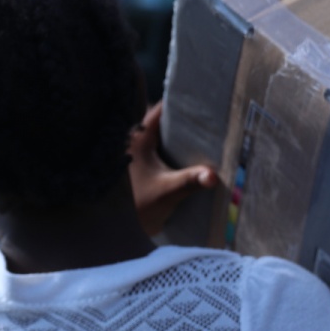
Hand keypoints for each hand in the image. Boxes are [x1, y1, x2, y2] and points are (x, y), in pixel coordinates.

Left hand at [129, 102, 217, 235]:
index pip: (161, 110)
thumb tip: (213, 176)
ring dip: (179, 138)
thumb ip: (190, 181)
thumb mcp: (167, 192)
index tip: (202, 103)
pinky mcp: (139, 166)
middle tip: (209, 122)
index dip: (181, 104)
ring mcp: (136, 153)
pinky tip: (191, 157)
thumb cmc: (136, 206)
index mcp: (138, 138)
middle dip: (184, 122)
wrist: (116, 227)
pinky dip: (173, 151)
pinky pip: (159, 149)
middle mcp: (134, 140)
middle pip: (163, 122)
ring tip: (206, 137)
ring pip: (161, 136)